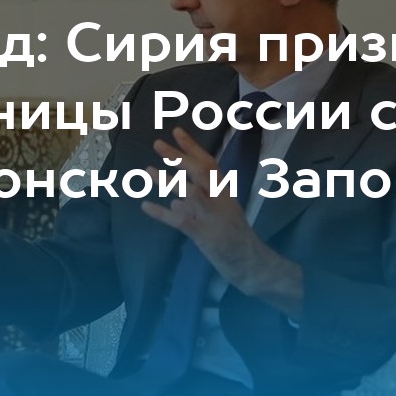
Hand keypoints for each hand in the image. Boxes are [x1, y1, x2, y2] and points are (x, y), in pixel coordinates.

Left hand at [141, 127, 302, 315]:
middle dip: (178, 156)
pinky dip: (161, 213)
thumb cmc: (235, 239)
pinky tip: (145, 206)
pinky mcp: (204, 234)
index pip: (209, 163)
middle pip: (199, 171)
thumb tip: (173, 202)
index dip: (192, 147)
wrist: (250, 263)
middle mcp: (220, 200)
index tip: (177, 131)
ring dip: (168, 180)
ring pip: (190, 192)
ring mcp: (212, 216)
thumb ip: (198, 207)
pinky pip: (179, 220)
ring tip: (148, 171)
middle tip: (157, 144)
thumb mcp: (221, 215)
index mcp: (225, 192)